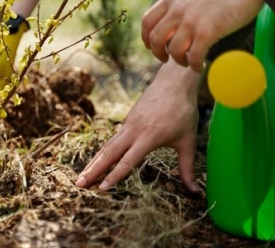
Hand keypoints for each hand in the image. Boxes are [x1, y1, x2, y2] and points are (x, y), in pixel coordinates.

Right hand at [75, 60, 201, 191]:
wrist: (173, 83)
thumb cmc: (183, 112)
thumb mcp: (188, 141)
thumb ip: (187, 168)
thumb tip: (195, 191)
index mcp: (148, 138)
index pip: (127, 161)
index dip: (114, 175)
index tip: (102, 188)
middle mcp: (133, 131)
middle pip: (108, 154)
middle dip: (93, 170)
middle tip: (79, 184)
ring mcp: (127, 125)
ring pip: (106, 146)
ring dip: (93, 162)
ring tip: (81, 177)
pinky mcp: (127, 121)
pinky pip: (111, 140)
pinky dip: (101, 153)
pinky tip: (95, 162)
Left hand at [142, 0, 262, 71]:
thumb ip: (179, 3)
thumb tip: (172, 18)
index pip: (147, 22)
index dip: (146, 38)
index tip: (151, 46)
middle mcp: (177, 10)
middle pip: (156, 39)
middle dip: (159, 53)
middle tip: (167, 59)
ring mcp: (191, 21)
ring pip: (174, 50)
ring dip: (179, 60)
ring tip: (188, 62)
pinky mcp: (207, 31)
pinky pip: (194, 55)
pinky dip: (194, 65)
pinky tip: (200, 66)